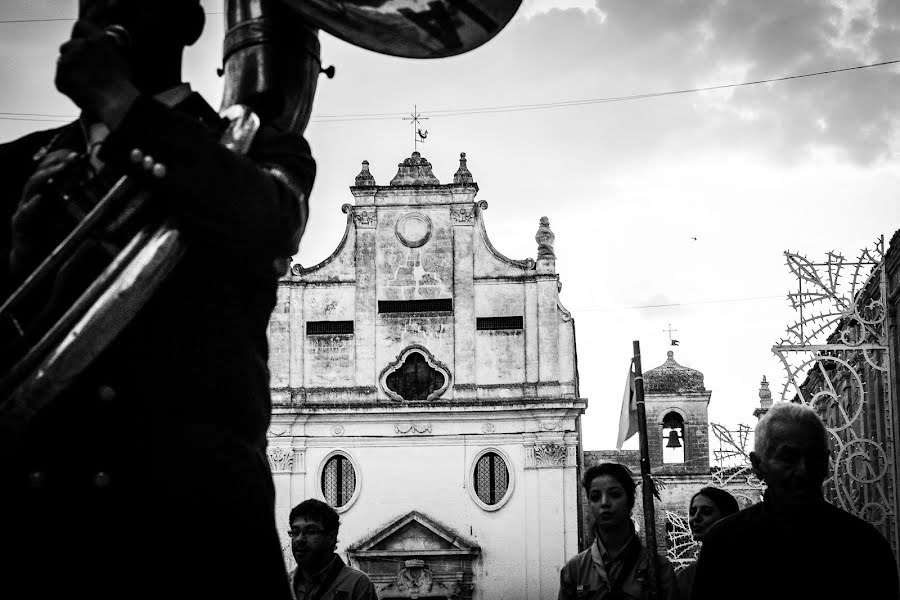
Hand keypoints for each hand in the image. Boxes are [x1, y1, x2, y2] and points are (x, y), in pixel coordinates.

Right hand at [9, 150, 81, 276]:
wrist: (35, 260)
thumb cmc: (54, 237)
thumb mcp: (71, 218)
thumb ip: (82, 206)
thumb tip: (106, 198)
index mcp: (44, 193)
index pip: (50, 170)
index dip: (61, 159)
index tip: (77, 153)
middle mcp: (33, 198)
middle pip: (40, 172)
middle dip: (55, 162)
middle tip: (72, 156)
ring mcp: (24, 210)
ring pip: (31, 187)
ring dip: (46, 176)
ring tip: (60, 169)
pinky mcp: (20, 225)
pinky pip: (25, 213)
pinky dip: (33, 205)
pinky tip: (41, 199)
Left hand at [55, 19, 137, 127]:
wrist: (117, 103)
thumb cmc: (122, 85)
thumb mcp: (119, 59)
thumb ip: (106, 49)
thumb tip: (97, 50)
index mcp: (98, 39)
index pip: (82, 25)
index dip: (79, 33)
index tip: (78, 39)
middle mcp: (82, 45)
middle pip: (67, 46)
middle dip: (72, 56)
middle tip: (82, 69)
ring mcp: (69, 59)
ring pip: (63, 62)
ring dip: (70, 70)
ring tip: (84, 84)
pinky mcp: (61, 74)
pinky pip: (61, 79)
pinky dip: (68, 85)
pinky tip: (81, 92)